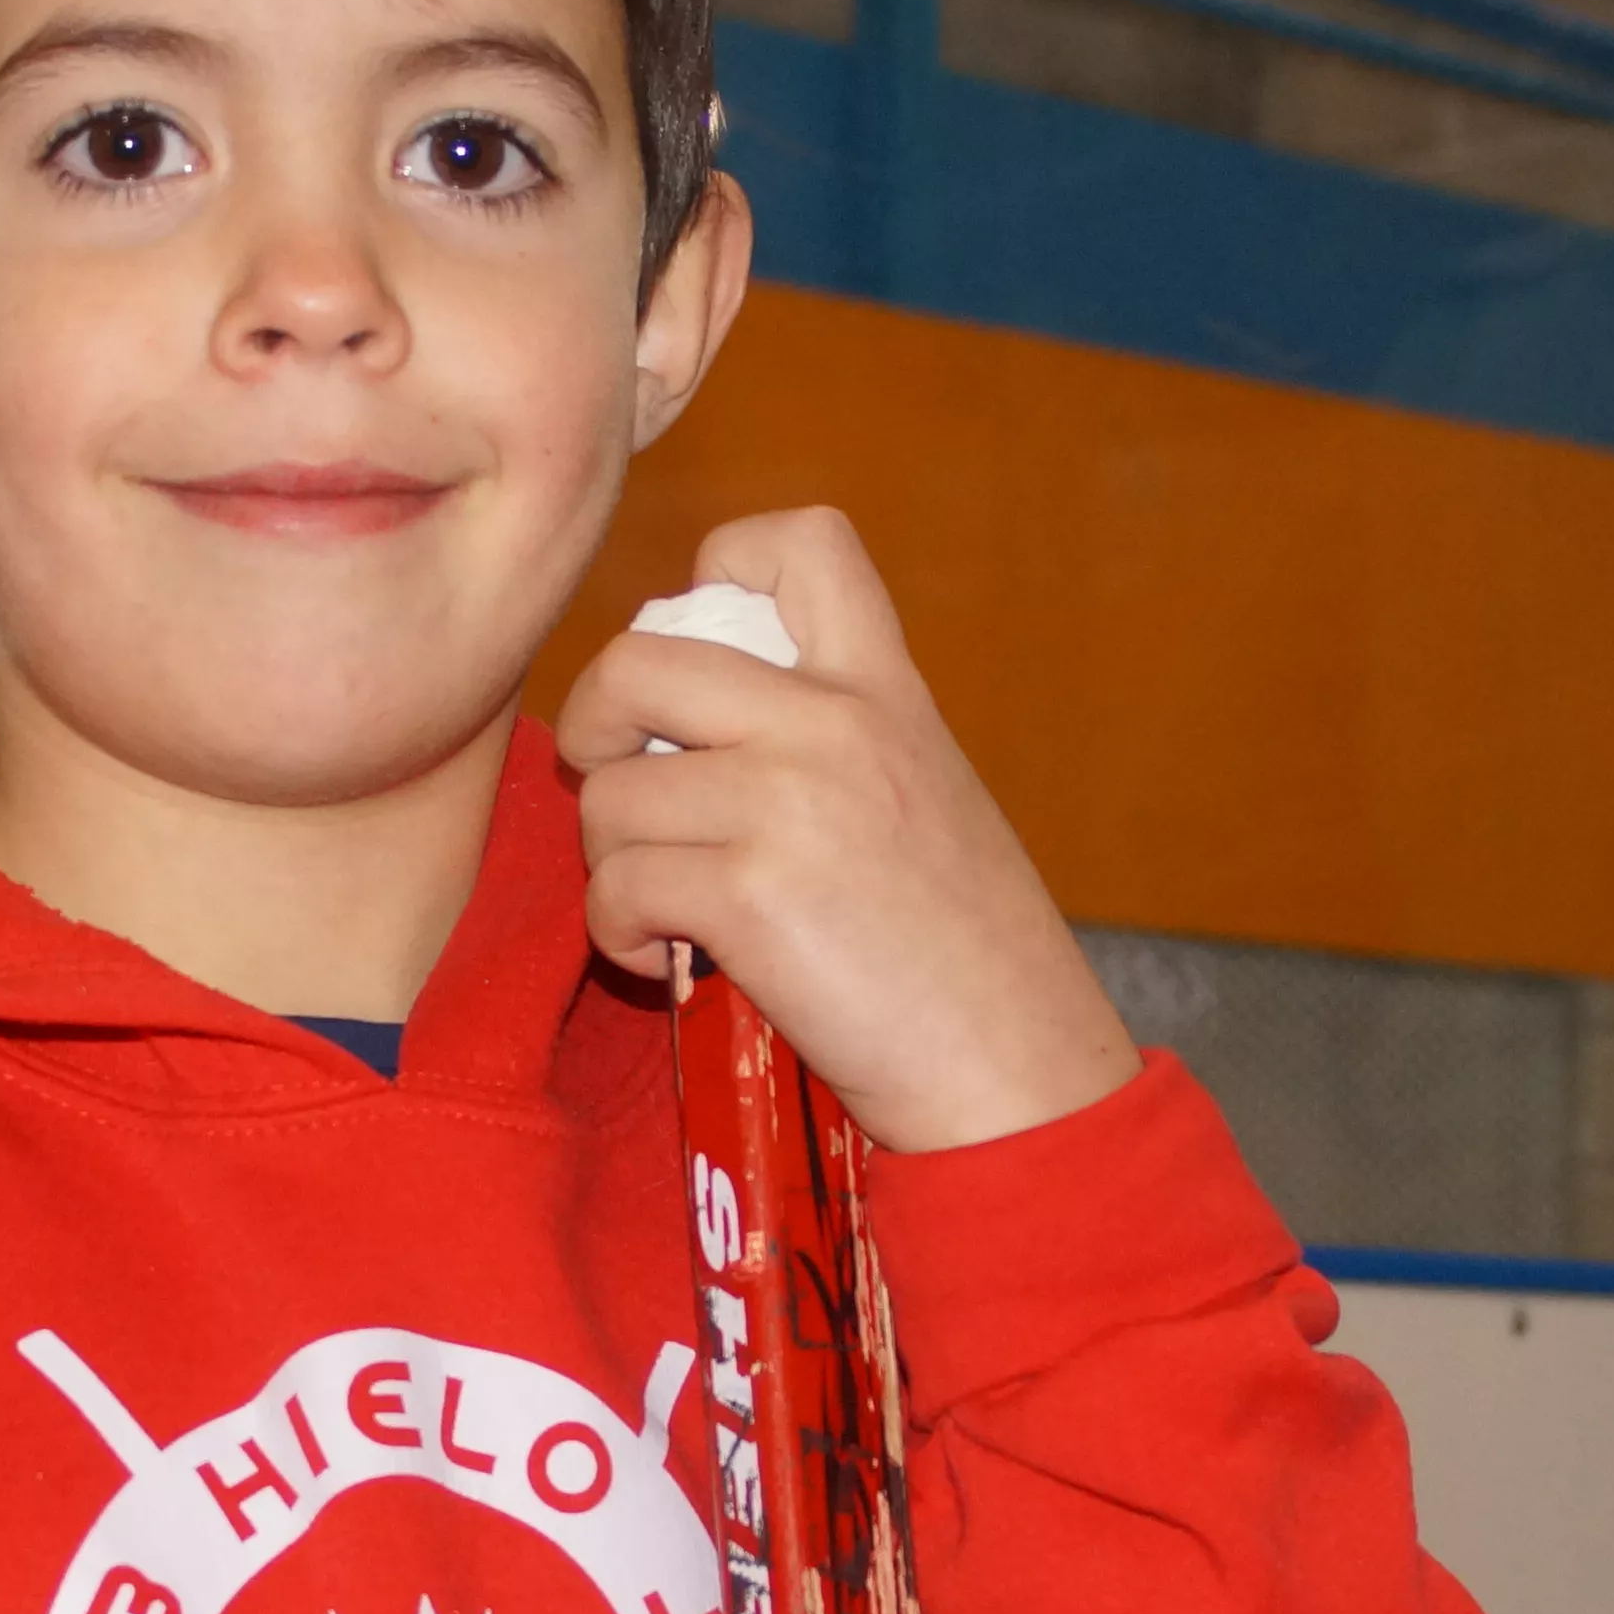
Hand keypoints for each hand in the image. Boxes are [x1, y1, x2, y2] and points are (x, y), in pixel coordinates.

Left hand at [557, 512, 1140, 1155]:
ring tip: (663, 913)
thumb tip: (690, 736)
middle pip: (638, 659)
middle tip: (623, 787)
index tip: (703, 658)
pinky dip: (617, 936)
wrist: (1016, 1071)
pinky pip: (615, 887)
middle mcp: (836, 727)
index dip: (714, 573)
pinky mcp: (750, 897)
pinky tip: (665, 961)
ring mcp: (789, 806)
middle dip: (597, 728)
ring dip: (611, 863)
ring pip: (611, 795)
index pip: (797, 542)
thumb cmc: (970, 959)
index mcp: (887, 691)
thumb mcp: (925, 798)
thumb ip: (832, 743)